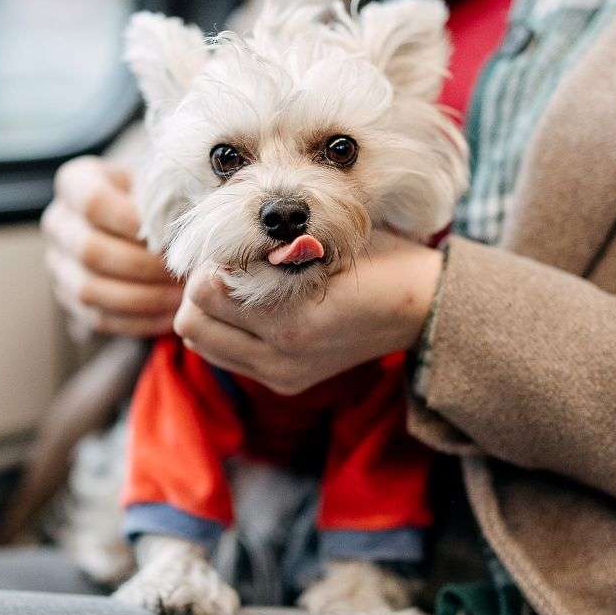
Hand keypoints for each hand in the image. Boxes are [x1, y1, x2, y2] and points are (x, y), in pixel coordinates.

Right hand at [42, 156, 182, 336]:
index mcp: (74, 184)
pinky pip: (98, 318)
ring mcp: (59, 264)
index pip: (93, 203)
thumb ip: (164, 195)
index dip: (132, 222)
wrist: (136, 222)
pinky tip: (168, 317)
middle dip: (142, 266)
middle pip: (90, 251)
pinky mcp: (70, 299)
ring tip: (179, 298)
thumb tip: (188, 219)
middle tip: (181, 272)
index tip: (170, 235)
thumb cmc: (153, 197)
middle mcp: (58, 224)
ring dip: (141, 298)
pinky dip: (136, 321)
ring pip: (90, 290)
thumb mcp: (156, 182)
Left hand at [173, 232, 444, 394]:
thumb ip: (273, 243)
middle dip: (202, 287)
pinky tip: (254, 309)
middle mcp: (281, 357)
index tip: (240, 241)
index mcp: (291, 321)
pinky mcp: (285, 383)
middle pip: (192, 322)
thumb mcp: (328, 238)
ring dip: (210, 312)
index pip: (205, 289)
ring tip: (241, 287)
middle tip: (232, 263)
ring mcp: (281, 375)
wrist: (424, 309)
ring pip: (201, 343)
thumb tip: (221, 230)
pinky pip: (225, 356)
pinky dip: (226, 330)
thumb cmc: (380, 260)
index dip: (214, 257)